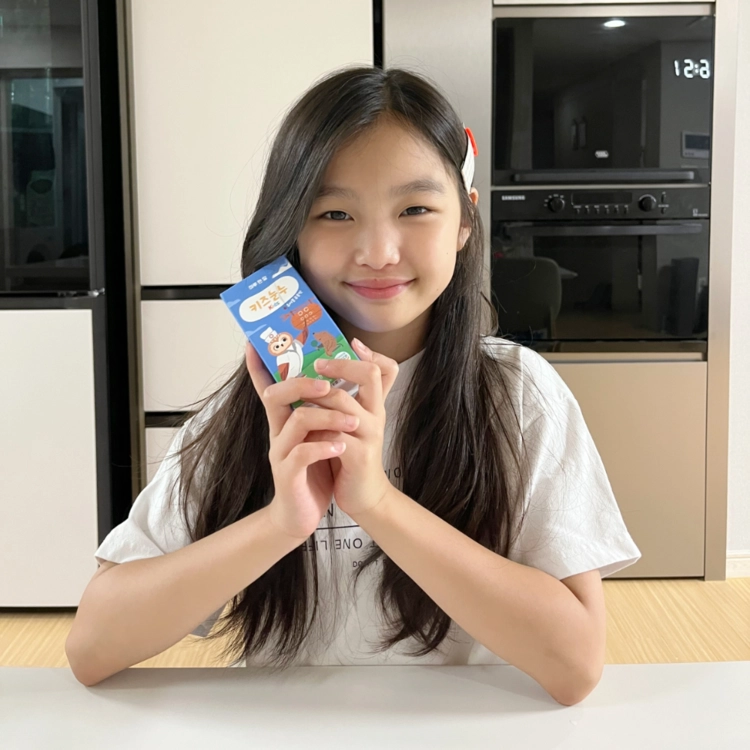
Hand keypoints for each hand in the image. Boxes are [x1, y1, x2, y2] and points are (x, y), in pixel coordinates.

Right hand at [244, 343, 358, 540]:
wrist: (300, 515)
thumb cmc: (313, 471)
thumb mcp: (321, 435)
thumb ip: (326, 411)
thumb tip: (338, 382)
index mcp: (286, 420)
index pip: (269, 385)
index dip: (259, 365)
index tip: (253, 342)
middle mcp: (279, 432)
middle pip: (277, 395)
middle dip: (302, 383)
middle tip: (329, 384)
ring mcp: (280, 453)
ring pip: (297, 421)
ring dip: (327, 416)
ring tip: (352, 421)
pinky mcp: (287, 475)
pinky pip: (301, 455)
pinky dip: (323, 447)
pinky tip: (340, 447)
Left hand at [303, 338, 398, 517]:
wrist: (363, 497)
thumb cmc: (350, 456)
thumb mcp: (349, 424)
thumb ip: (338, 401)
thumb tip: (316, 372)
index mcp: (373, 405)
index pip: (385, 369)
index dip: (371, 354)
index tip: (351, 343)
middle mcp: (376, 415)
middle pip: (368, 374)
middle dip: (339, 365)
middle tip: (316, 364)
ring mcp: (369, 434)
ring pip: (343, 401)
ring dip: (316, 395)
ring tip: (298, 393)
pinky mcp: (358, 456)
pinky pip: (333, 434)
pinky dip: (314, 428)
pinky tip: (301, 429)